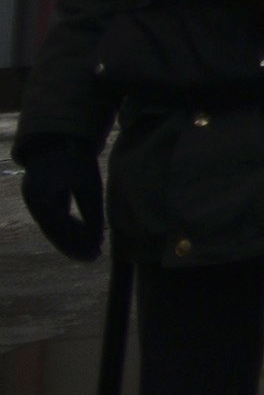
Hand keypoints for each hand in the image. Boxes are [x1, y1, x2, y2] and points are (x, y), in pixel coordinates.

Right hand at [17, 138, 103, 262]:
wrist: (60, 137)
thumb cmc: (75, 156)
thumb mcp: (87, 181)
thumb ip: (91, 208)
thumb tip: (98, 237)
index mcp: (41, 195)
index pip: (59, 226)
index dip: (77, 240)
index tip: (95, 250)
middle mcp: (34, 201)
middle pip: (54, 231)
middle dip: (73, 245)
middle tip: (94, 257)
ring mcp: (37, 201)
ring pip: (54, 228)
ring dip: (71, 241)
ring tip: (92, 252)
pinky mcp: (43, 199)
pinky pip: (55, 220)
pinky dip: (69, 230)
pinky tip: (85, 238)